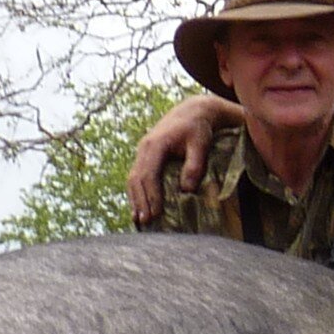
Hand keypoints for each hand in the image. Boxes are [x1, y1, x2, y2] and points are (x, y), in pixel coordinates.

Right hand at [123, 93, 237, 222]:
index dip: (151, 195)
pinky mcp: (145, 155)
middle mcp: (144, 147)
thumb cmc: (198, 128)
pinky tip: (139, 207)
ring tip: (138, 219)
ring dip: (135, 199)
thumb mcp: (200, 144)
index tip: (155, 213)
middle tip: (144, 222)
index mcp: (156, 144)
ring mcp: (142, 151)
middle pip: (137, 178)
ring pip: (133, 178)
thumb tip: (186, 190)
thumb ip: (194, 166)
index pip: (149, 174)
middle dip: (140, 201)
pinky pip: (136, 176)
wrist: (192, 111)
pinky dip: (136, 192)